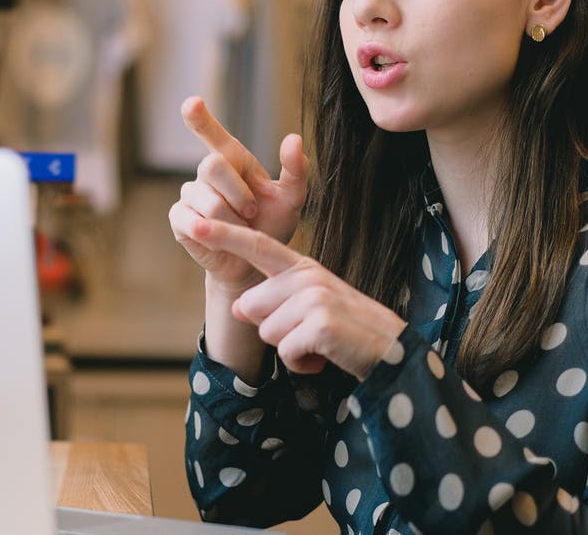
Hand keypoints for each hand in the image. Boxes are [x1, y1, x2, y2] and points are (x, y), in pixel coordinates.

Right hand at [169, 97, 307, 292]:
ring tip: (240, 230)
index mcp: (233, 160)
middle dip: (237, 193)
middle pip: (212, 166)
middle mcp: (207, 173)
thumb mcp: (291, 199)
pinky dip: (211, 231)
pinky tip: (218, 237)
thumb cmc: (271, 226)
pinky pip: (190, 219)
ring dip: (231, 219)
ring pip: (206, 199)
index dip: (200, 118)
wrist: (254, 263)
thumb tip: (293, 138)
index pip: (213, 134)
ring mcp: (190, 194)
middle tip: (252, 213)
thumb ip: (295, 170)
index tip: (192, 103)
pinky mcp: (179, 218)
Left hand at [189, 217, 407, 379]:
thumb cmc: (345, 329)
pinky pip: (286, 352)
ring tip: (319, 343)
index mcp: (302, 267)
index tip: (196, 224)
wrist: (391, 350)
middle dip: (272, 330)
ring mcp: (314, 298)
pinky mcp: (320, 324)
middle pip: (250, 307)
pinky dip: (302, 363)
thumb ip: (273, 301)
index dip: (225, 236)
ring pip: (267, 332)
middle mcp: (306, 276)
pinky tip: (324, 355)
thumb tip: (235, 307)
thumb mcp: (308, 308)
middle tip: (308, 332)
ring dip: (289, 349)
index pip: (257, 247)